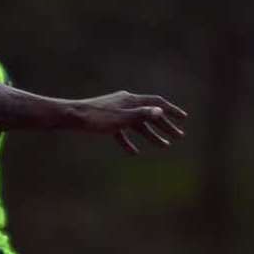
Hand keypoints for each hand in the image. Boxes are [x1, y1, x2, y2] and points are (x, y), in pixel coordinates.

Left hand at [70, 93, 185, 154]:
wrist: (70, 117)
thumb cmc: (95, 117)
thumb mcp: (120, 118)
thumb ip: (140, 115)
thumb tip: (159, 111)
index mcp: (131, 100)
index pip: (157, 103)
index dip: (172, 110)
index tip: (184, 119)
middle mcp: (125, 103)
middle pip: (150, 115)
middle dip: (165, 126)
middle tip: (178, 137)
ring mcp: (116, 112)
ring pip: (138, 125)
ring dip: (151, 135)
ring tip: (163, 147)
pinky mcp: (106, 122)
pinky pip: (122, 132)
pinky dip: (129, 141)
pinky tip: (134, 153)